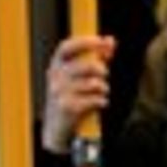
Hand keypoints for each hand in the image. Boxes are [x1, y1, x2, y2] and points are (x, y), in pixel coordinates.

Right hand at [40, 34, 116, 150]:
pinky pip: (94, 99)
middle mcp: (55, 77)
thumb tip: (111, 40)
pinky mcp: (68, 107)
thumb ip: (95, 57)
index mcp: (56, 65)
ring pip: (92, 84)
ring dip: (103, 88)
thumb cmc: (71, 96)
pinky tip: (100, 103)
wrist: (56, 127)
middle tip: (105, 74)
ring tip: (102, 92)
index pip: (66, 47)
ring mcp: (60, 92)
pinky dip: (101, 101)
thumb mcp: (78, 76)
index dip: (84, 42)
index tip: (101, 41)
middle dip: (101, 69)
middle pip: (85, 66)